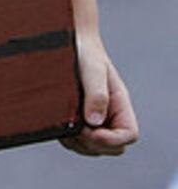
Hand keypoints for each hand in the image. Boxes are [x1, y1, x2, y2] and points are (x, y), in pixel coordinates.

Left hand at [60, 32, 138, 156]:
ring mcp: (93, 119)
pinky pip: (76, 141)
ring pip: (93, 148)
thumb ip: (96, 94)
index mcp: (120, 104)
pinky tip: (59, 125)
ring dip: (80, 144)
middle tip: (77, 130)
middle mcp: (109, 115)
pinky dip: (69, 139)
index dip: (113, 139)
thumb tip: (94, 122)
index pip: (129, 134)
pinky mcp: (76, 119)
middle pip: (112, 147)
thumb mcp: (92, 69)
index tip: (92, 132)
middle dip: (95, 144)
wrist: (67, 39)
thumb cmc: (84, 51)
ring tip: (67, 128)